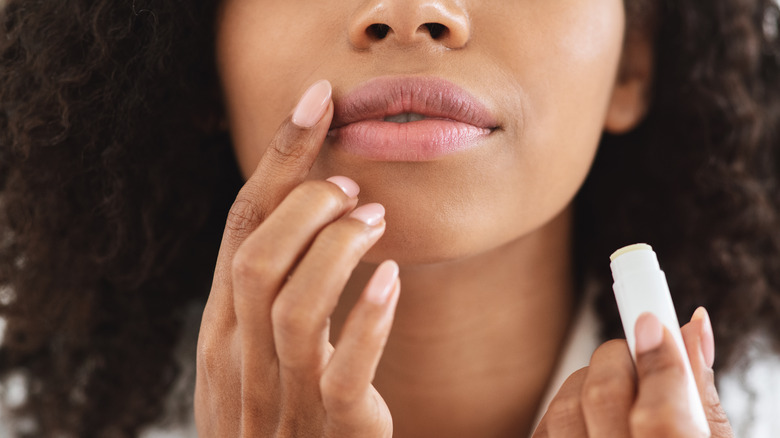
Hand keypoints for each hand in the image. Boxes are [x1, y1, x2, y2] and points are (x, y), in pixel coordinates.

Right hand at [194, 80, 397, 436]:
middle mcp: (240, 358)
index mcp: (223, 329)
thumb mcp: (251, 353)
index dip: (277, 158)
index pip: (241, 228)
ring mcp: (283, 396)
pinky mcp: (334, 430)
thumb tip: (302, 215)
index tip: (316, 101)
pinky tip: (392, 280)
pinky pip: (344, 370)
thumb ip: (264, 294)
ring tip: (375, 221)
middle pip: (257, 257)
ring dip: (337, 250)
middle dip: (305, 204)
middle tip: (351, 187)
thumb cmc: (275, 419)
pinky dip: (370, 319)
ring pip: (293, 306)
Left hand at [533, 307, 733, 437]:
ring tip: (617, 397)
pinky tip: (590, 422)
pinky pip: (542, 428)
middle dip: (621, 359)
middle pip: (603, 397)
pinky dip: (564, 413)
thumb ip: (699, 397)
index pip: (662, 416)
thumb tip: (692, 326)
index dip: (658, 360)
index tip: (653, 319)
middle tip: (639, 355)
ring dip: (589, 385)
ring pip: (565, 407)